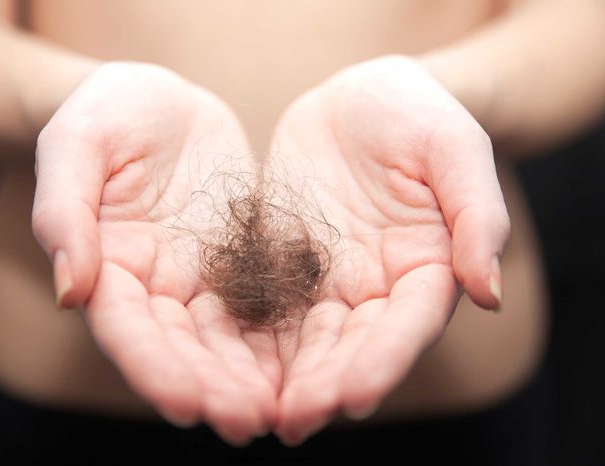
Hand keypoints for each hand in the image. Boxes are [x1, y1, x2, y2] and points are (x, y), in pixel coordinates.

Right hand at [32, 63, 277, 444]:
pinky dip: (283, 338)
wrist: (158, 101)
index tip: (184, 405)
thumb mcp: (76, 147)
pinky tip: (311, 365)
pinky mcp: (241, 261)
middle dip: (213, 388)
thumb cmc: (105, 115)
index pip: (126, 327)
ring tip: (284, 412)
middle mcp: (155, 285)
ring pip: (226, 339)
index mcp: (108, 264)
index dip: (153, 367)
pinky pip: (264, 304)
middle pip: (182, 348)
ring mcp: (200, 277)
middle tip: (248, 423)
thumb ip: (65, 214)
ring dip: (251, 378)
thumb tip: (70, 291)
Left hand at [269, 56, 509, 443]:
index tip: (354, 396)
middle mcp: (375, 286)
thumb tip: (488, 292)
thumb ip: (477, 216)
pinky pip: (266, 306)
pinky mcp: (284, 264)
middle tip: (295, 421)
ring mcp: (328, 279)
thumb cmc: (419, 116)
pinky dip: (249, 339)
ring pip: (306, 340)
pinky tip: (223, 365)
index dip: (384, 361)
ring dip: (284, 379)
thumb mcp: (455, 149)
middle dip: (325, 385)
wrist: (361, 99)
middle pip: (353, 346)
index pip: (408, 324)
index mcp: (425, 267)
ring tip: (256, 413)